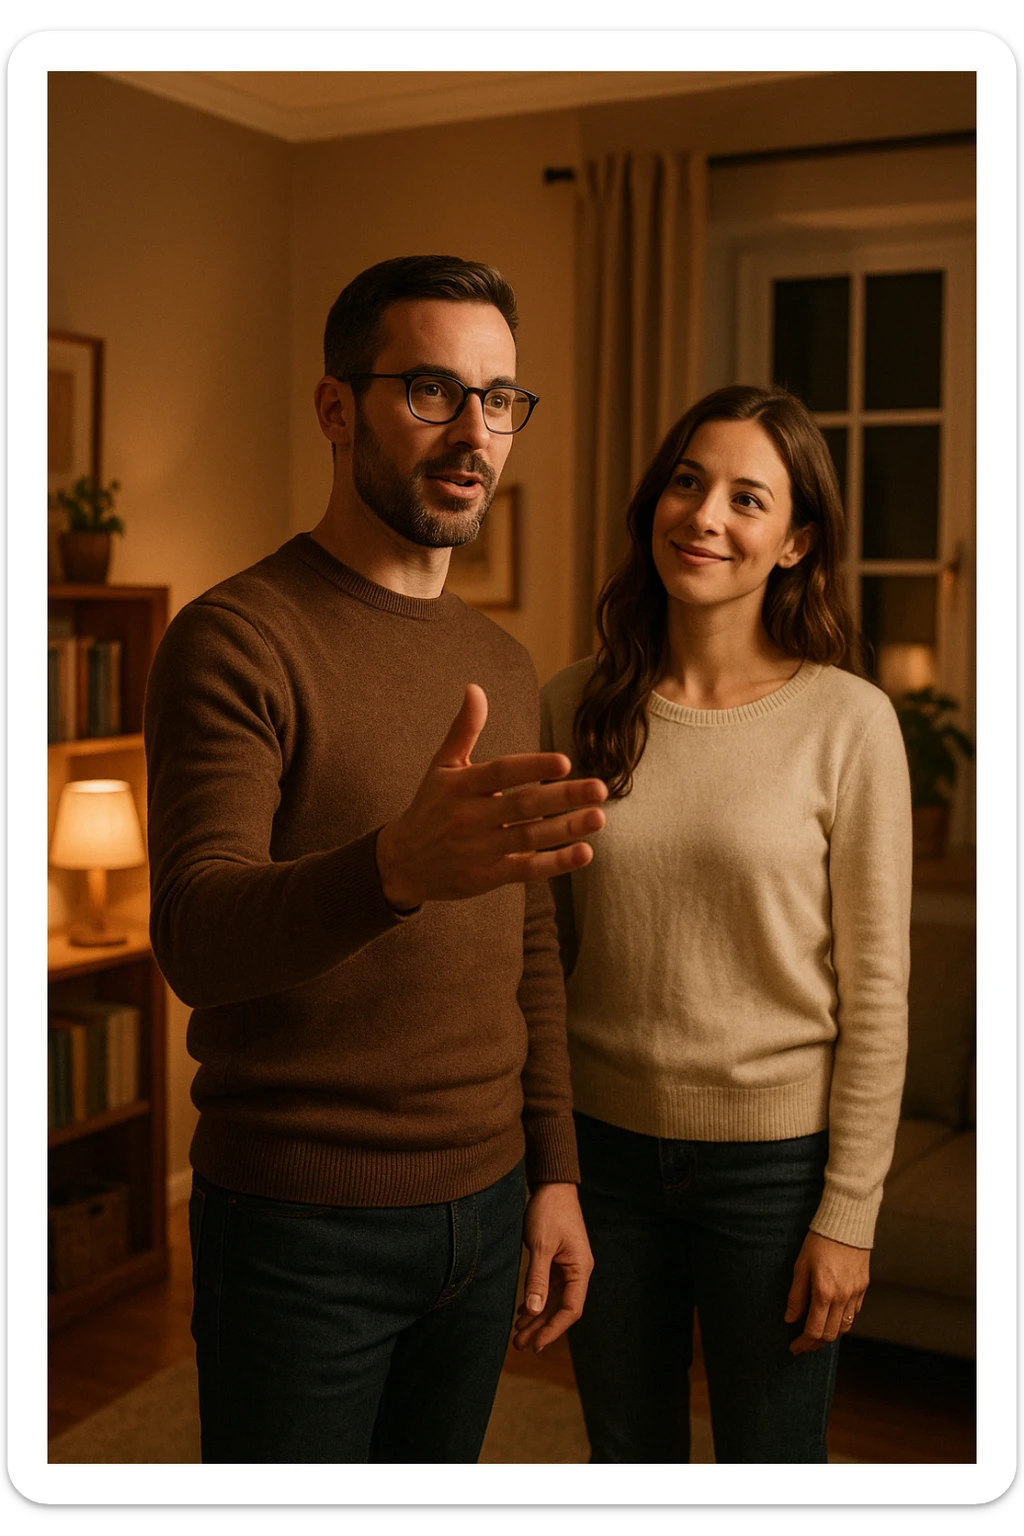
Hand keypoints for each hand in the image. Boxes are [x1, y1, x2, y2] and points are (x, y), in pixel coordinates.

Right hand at [375, 683, 606, 910]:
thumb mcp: (441, 766)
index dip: (533, 767)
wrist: (402, 863)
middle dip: (563, 797)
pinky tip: (583, 853)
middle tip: (600, 789)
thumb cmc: (430, 807)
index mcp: (461, 786)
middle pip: (522, 806)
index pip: (501, 773)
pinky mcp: (487, 877)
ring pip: (529, 838)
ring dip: (566, 829)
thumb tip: (475, 688)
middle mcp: (469, 817)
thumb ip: (463, 729)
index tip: (565, 761)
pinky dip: (555, 864)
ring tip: (598, 818)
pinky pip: (526, 870)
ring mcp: (479, 849)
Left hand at [512, 1182, 593, 1353]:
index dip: (553, 1328)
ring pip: (553, 1300)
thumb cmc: (550, 1211)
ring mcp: (567, 1266)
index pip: (571, 1309)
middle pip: (561, 1308)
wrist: (552, 1185)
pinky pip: (548, 1288)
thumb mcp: (541, 1245)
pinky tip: (522, 1313)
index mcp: (580, 1269)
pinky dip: (535, 1301)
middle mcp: (577, 1271)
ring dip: (536, 1317)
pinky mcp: (557, 1261)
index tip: (536, 1343)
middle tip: (520, 1345)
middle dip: (540, 1327)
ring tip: (518, 1335)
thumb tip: (534, 1310)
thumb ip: (538, 1279)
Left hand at [785, 1230, 869, 1354]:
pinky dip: (842, 1321)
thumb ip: (796, 1296)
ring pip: (844, 1327)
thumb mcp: (800, 1266)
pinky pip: (854, 1313)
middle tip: (804, 1345)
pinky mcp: (863, 1287)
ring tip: (817, 1335)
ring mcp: (855, 1294)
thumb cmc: (819, 1241)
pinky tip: (832, 1318)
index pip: (814, 1330)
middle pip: (831, 1334)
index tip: (794, 1347)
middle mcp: (843, 1297)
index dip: (803, 1343)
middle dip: (816, 1344)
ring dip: (830, 1335)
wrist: (846, 1224)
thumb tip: (790, 1319)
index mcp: (824, 1292)